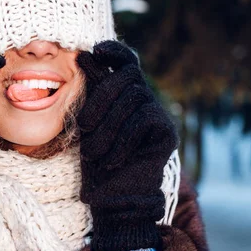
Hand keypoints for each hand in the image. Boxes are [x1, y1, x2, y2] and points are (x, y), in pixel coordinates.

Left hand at [76, 41, 177, 250]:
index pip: (126, 62)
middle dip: (100, 99)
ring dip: (107, 125)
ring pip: (133, 96)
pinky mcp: (167, 132)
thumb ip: (91, 91)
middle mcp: (145, 100)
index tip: (95, 51)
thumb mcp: (87, 122)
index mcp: (124, 95)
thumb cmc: (97, 161)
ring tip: (93, 153)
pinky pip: (144, 118)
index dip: (114, 51)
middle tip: (84, 128)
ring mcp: (158, 115)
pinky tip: (111, 160)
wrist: (115, 199)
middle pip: (127, 76)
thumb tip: (85, 54)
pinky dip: (122, 138)